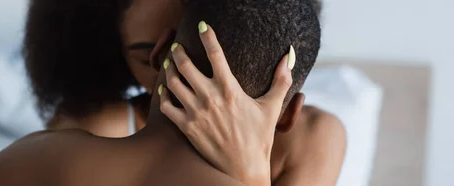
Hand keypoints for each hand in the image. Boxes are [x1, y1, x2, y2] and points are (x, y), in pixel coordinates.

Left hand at [159, 21, 294, 185]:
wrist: (244, 168)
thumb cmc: (259, 137)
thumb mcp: (272, 107)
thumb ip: (281, 80)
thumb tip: (289, 55)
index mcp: (230, 90)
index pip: (216, 54)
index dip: (207, 36)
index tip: (202, 26)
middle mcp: (210, 98)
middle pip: (186, 65)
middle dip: (179, 52)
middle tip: (178, 47)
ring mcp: (196, 113)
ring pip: (174, 83)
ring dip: (169, 70)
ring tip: (170, 64)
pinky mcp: (186, 127)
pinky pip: (168, 106)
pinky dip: (164, 94)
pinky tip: (166, 89)